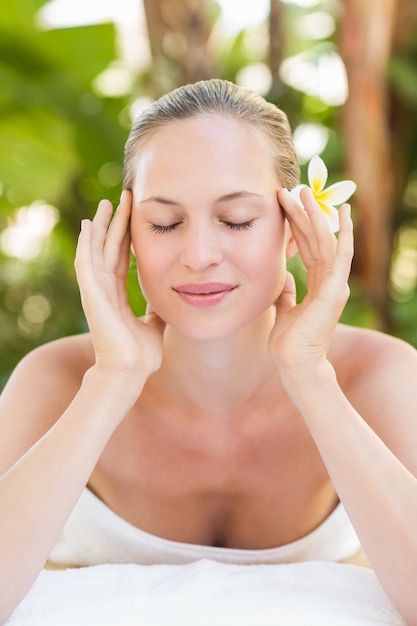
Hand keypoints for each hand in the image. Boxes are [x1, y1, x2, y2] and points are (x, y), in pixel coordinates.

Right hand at [74, 191, 164, 382]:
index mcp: (117, 296)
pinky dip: (87, 243)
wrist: (131, 371)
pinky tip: (88, 225)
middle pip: (109, 248)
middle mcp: (104, 290)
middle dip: (116, 223)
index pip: (121, 258)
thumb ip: (156, 311)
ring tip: (106, 204)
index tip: (134, 216)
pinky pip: (87, 263)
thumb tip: (167, 301)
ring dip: (101, 227)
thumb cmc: (140, 355)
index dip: (127, 237)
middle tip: (122, 199)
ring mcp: (96, 291)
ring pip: (96, 250)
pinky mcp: (92, 294)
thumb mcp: (154, 324)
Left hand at [269, 186, 352, 375]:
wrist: (294, 364)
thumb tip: (284, 278)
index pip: (307, 247)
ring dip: (316, 217)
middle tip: (294, 189)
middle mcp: (329, 281)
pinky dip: (344, 235)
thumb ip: (287, 293)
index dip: (297, 226)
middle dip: (305, 214)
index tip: (285, 205)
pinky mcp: (335, 290)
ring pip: (325, 242)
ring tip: (305, 192)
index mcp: (318, 285)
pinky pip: (341, 257)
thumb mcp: (284, 309)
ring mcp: (334, 285)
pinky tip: (344, 215)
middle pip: (316, 239)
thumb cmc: (289, 342)